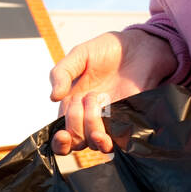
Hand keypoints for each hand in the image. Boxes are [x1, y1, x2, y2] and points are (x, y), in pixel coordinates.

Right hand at [48, 28, 176, 153]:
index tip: (63, 135)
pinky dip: (112, 135)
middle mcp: (88, 119)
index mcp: (72, 108)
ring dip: (93, 126)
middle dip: (76, 122)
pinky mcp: (126, 122)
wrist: (137, 47)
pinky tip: (111, 116)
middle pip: (76, 142)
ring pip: (95, 143)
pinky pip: (118, 140)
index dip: (60, 143)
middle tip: (85, 95)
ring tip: (99, 98)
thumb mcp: (78, 56)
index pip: (61, 138)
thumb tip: (53, 97)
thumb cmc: (107, 51)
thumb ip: (61, 73)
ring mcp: (108, 122)